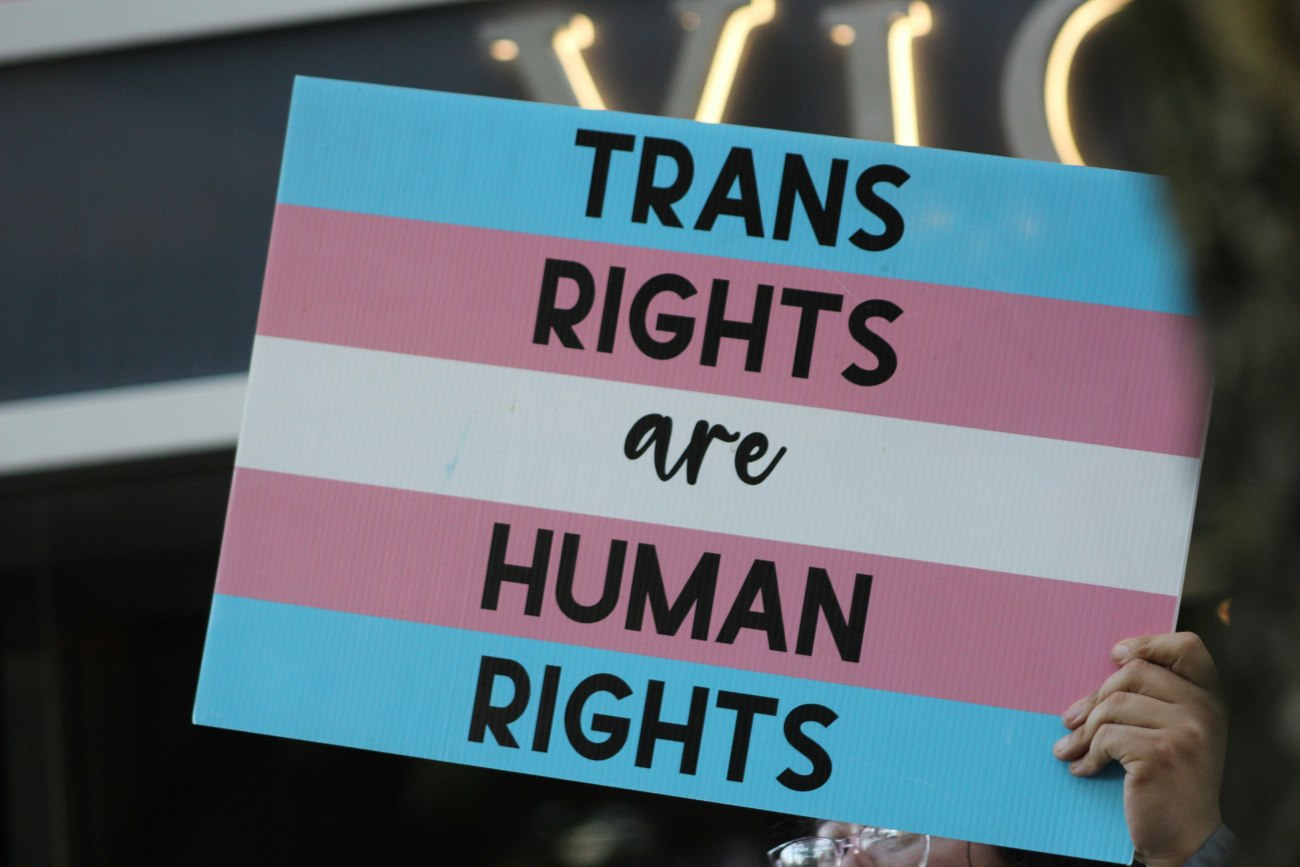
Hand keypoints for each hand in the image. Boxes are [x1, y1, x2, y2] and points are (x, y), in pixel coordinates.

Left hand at [1052, 632, 1226, 866]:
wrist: (1184, 839)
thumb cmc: (1169, 782)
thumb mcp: (1175, 732)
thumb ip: (1157, 698)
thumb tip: (1110, 663)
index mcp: (1209, 699)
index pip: (1187, 647)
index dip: (1147, 643)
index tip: (1115, 656)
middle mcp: (1204, 710)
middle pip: (1133, 673)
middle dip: (1095, 697)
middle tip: (1071, 720)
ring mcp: (1185, 731)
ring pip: (1113, 705)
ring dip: (1083, 731)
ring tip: (1069, 748)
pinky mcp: (1160, 754)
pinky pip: (1106, 737)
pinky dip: (1087, 755)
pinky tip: (1084, 769)